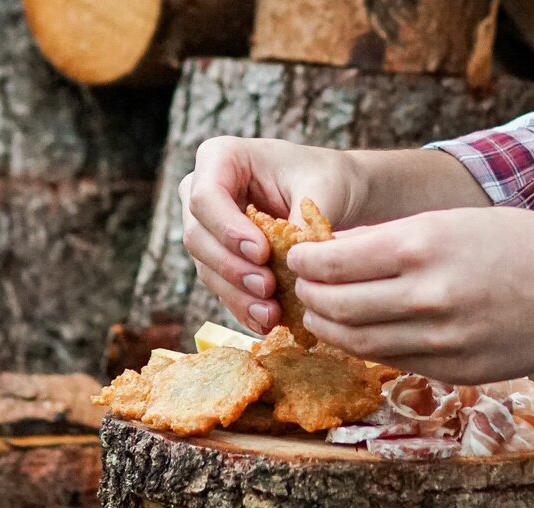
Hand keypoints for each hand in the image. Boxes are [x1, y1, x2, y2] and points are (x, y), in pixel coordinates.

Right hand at [178, 138, 491, 335]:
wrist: (336, 196)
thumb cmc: (328, 179)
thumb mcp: (323, 188)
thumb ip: (302, 218)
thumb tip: (290, 259)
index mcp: (221, 158)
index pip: (206, 197)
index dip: (228, 229)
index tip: (262, 253)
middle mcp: (203, 193)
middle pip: (197, 236)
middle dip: (231, 268)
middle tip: (266, 288)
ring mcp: (208, 229)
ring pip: (206, 267)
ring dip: (236, 295)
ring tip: (270, 315)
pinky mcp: (220, 260)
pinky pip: (223, 287)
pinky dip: (243, 307)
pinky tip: (266, 324)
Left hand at [290, 207, 533, 383]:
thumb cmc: (513, 242)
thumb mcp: (447, 221)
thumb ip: (388, 241)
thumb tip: (331, 252)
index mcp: (422, 246)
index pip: (333, 262)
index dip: (305, 263)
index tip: (298, 259)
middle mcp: (427, 296)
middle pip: (337, 308)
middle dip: (309, 299)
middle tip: (303, 292)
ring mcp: (442, 340)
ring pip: (359, 343)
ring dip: (330, 330)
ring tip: (323, 317)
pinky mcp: (455, 370)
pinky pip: (395, 362)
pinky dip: (370, 349)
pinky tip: (365, 335)